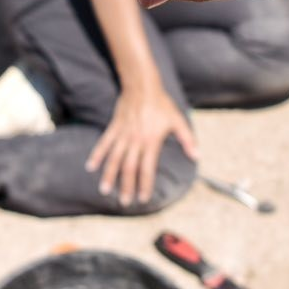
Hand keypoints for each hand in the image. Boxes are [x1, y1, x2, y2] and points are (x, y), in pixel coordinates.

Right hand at [87, 82, 198, 207]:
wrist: (142, 86)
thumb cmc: (162, 104)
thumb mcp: (178, 120)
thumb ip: (187, 139)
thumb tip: (197, 156)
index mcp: (151, 142)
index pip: (147, 169)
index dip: (145, 184)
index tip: (143, 198)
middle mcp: (135, 141)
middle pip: (129, 168)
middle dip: (126, 186)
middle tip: (124, 202)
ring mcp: (123, 135)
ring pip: (114, 159)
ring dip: (109, 175)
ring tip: (105, 190)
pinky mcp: (114, 127)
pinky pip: (104, 144)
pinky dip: (97, 155)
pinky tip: (90, 167)